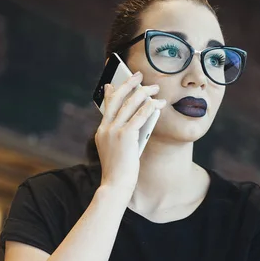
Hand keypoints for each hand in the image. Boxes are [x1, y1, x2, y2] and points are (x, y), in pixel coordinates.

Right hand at [96, 72, 166, 193]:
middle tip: (137, 75)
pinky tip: (158, 103)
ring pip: (130, 104)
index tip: (111, 84)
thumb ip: (124, 135)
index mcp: (101, 132)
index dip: (110, 94)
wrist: (116, 185)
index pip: (106, 107)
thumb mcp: (118, 150)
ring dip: (144, 93)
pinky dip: (150, 107)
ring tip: (155, 88)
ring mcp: (114, 131)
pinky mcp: (126, 135)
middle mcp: (105, 128)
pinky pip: (140, 115)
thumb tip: (140, 119)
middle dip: (128, 84)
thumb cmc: (120, 172)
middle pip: (117, 99)